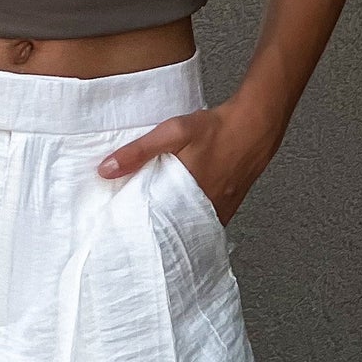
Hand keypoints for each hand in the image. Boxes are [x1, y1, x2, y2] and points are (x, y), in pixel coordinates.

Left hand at [96, 95, 281, 226]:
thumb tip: (106, 169)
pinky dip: (191, 222)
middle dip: (154, 233)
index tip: (121, 234)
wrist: (255, 126)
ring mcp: (219, 210)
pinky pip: (205, 223)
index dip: (138, 230)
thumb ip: (139, 151)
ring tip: (154, 228)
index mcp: (186, 194)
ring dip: (173, 228)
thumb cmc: (217, 129)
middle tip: (134, 235)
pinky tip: (181, 215)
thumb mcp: (173, 132)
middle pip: (172, 230)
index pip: (155, 224)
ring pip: (189, 228)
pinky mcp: (228, 207)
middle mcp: (204, 208)